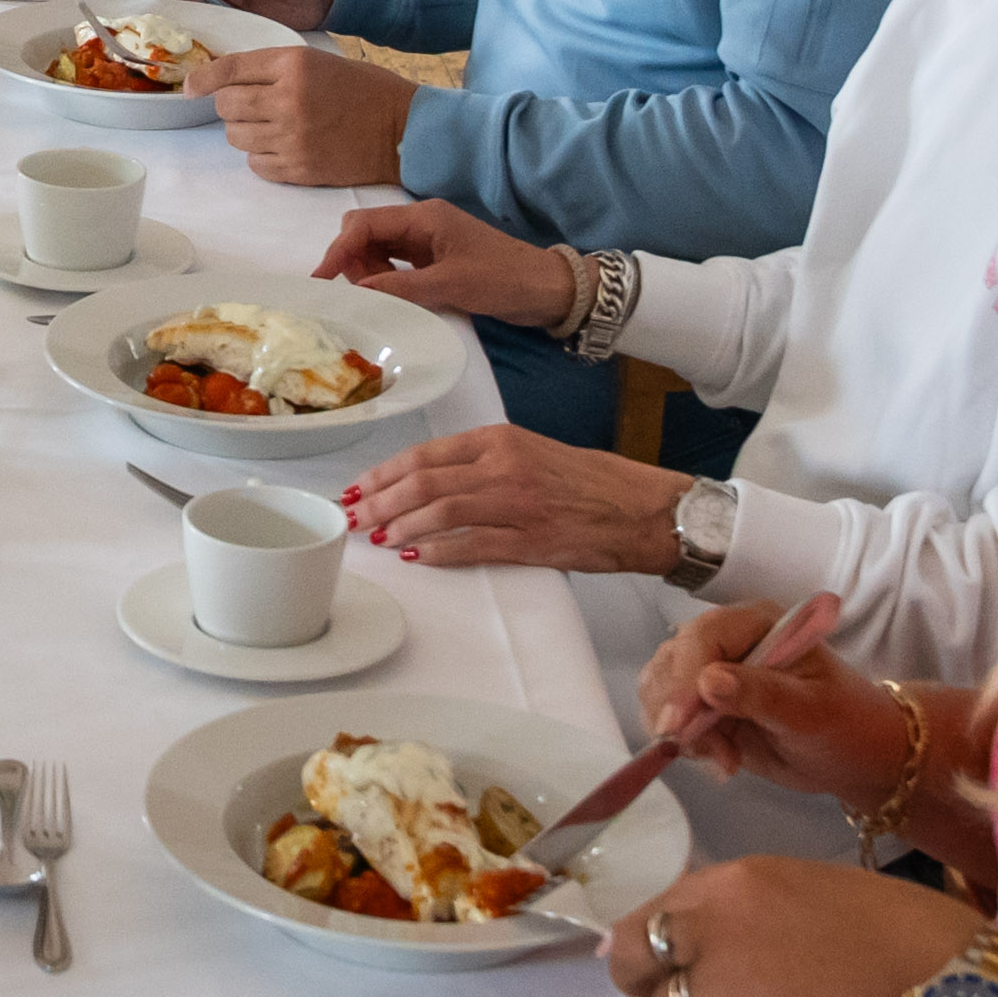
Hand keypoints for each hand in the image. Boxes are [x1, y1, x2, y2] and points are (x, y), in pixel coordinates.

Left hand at [196, 38, 416, 188]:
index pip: (229, 69)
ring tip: (270, 126)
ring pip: (236, 137)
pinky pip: (255, 165)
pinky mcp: (299, 169)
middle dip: (229, 106)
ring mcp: (292, 138)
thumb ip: (272, 69)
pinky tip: (282, 147)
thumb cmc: (361, 90)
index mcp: (293, 65)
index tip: (190, 88)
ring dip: (244, 132)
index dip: (202, 79)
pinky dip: (260, 157)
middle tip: (248, 107)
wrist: (401, 129)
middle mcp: (288, 100)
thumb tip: (222, 81)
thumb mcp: (316, 62)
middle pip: (226, 106)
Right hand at [316, 196, 577, 329]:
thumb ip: (399, 286)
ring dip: (366, 271)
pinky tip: (387, 297)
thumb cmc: (503, 280)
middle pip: (366, 232)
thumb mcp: (450, 285)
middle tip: (355, 293)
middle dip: (351, 259)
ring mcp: (428, 241)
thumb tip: (355, 291)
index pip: (364, 224)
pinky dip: (383, 278)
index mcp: (424, 217)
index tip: (320, 279)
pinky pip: (395, 264)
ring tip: (374, 298)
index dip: (338, 249)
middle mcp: (422, 223)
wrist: (547, 289)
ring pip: (378, 249)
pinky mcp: (434, 260)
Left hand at [340, 425, 688, 574]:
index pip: (424, 455)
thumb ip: (484, 462)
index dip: (382, 473)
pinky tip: (415, 557)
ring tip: (376, 538)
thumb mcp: (532, 452)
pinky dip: (437, 552)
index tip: (357, 488)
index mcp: (500, 439)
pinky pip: (472, 546)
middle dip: (378, 502)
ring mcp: (516, 504)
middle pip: (421, 482)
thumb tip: (432, 481)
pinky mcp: (531, 541)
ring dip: (399, 526)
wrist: (645, 509)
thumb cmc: (592, 482)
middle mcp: (503, 466)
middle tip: (353, 517)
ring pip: (439, 512)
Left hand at [602, 854, 986, 996]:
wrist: (941, 973)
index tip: (658, 958)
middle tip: (680, 992)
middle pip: (634, 956)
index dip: (649, 939)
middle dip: (646, 979)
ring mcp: (727, 978)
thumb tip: (677, 936)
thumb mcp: (799, 888)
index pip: (653, 907)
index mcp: (734, 879)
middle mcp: (716, 921)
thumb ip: (734, 909)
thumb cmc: (889, 926)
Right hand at [634, 594, 913, 804]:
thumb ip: (762, 695)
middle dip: (678, 711)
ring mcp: (709, 673)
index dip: (683, 679)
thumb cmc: (847, 725)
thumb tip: (709, 681)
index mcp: (756, 623)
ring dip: (681, 732)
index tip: (679, 724)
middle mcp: (726, 640)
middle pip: (670, 662)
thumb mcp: (812, 711)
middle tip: (709, 753)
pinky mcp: (703, 708)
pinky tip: (719, 761)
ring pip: (659, 691)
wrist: (856, 757)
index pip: (701, 639)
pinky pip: (670, 720)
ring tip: (724, 760)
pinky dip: (684, 745)